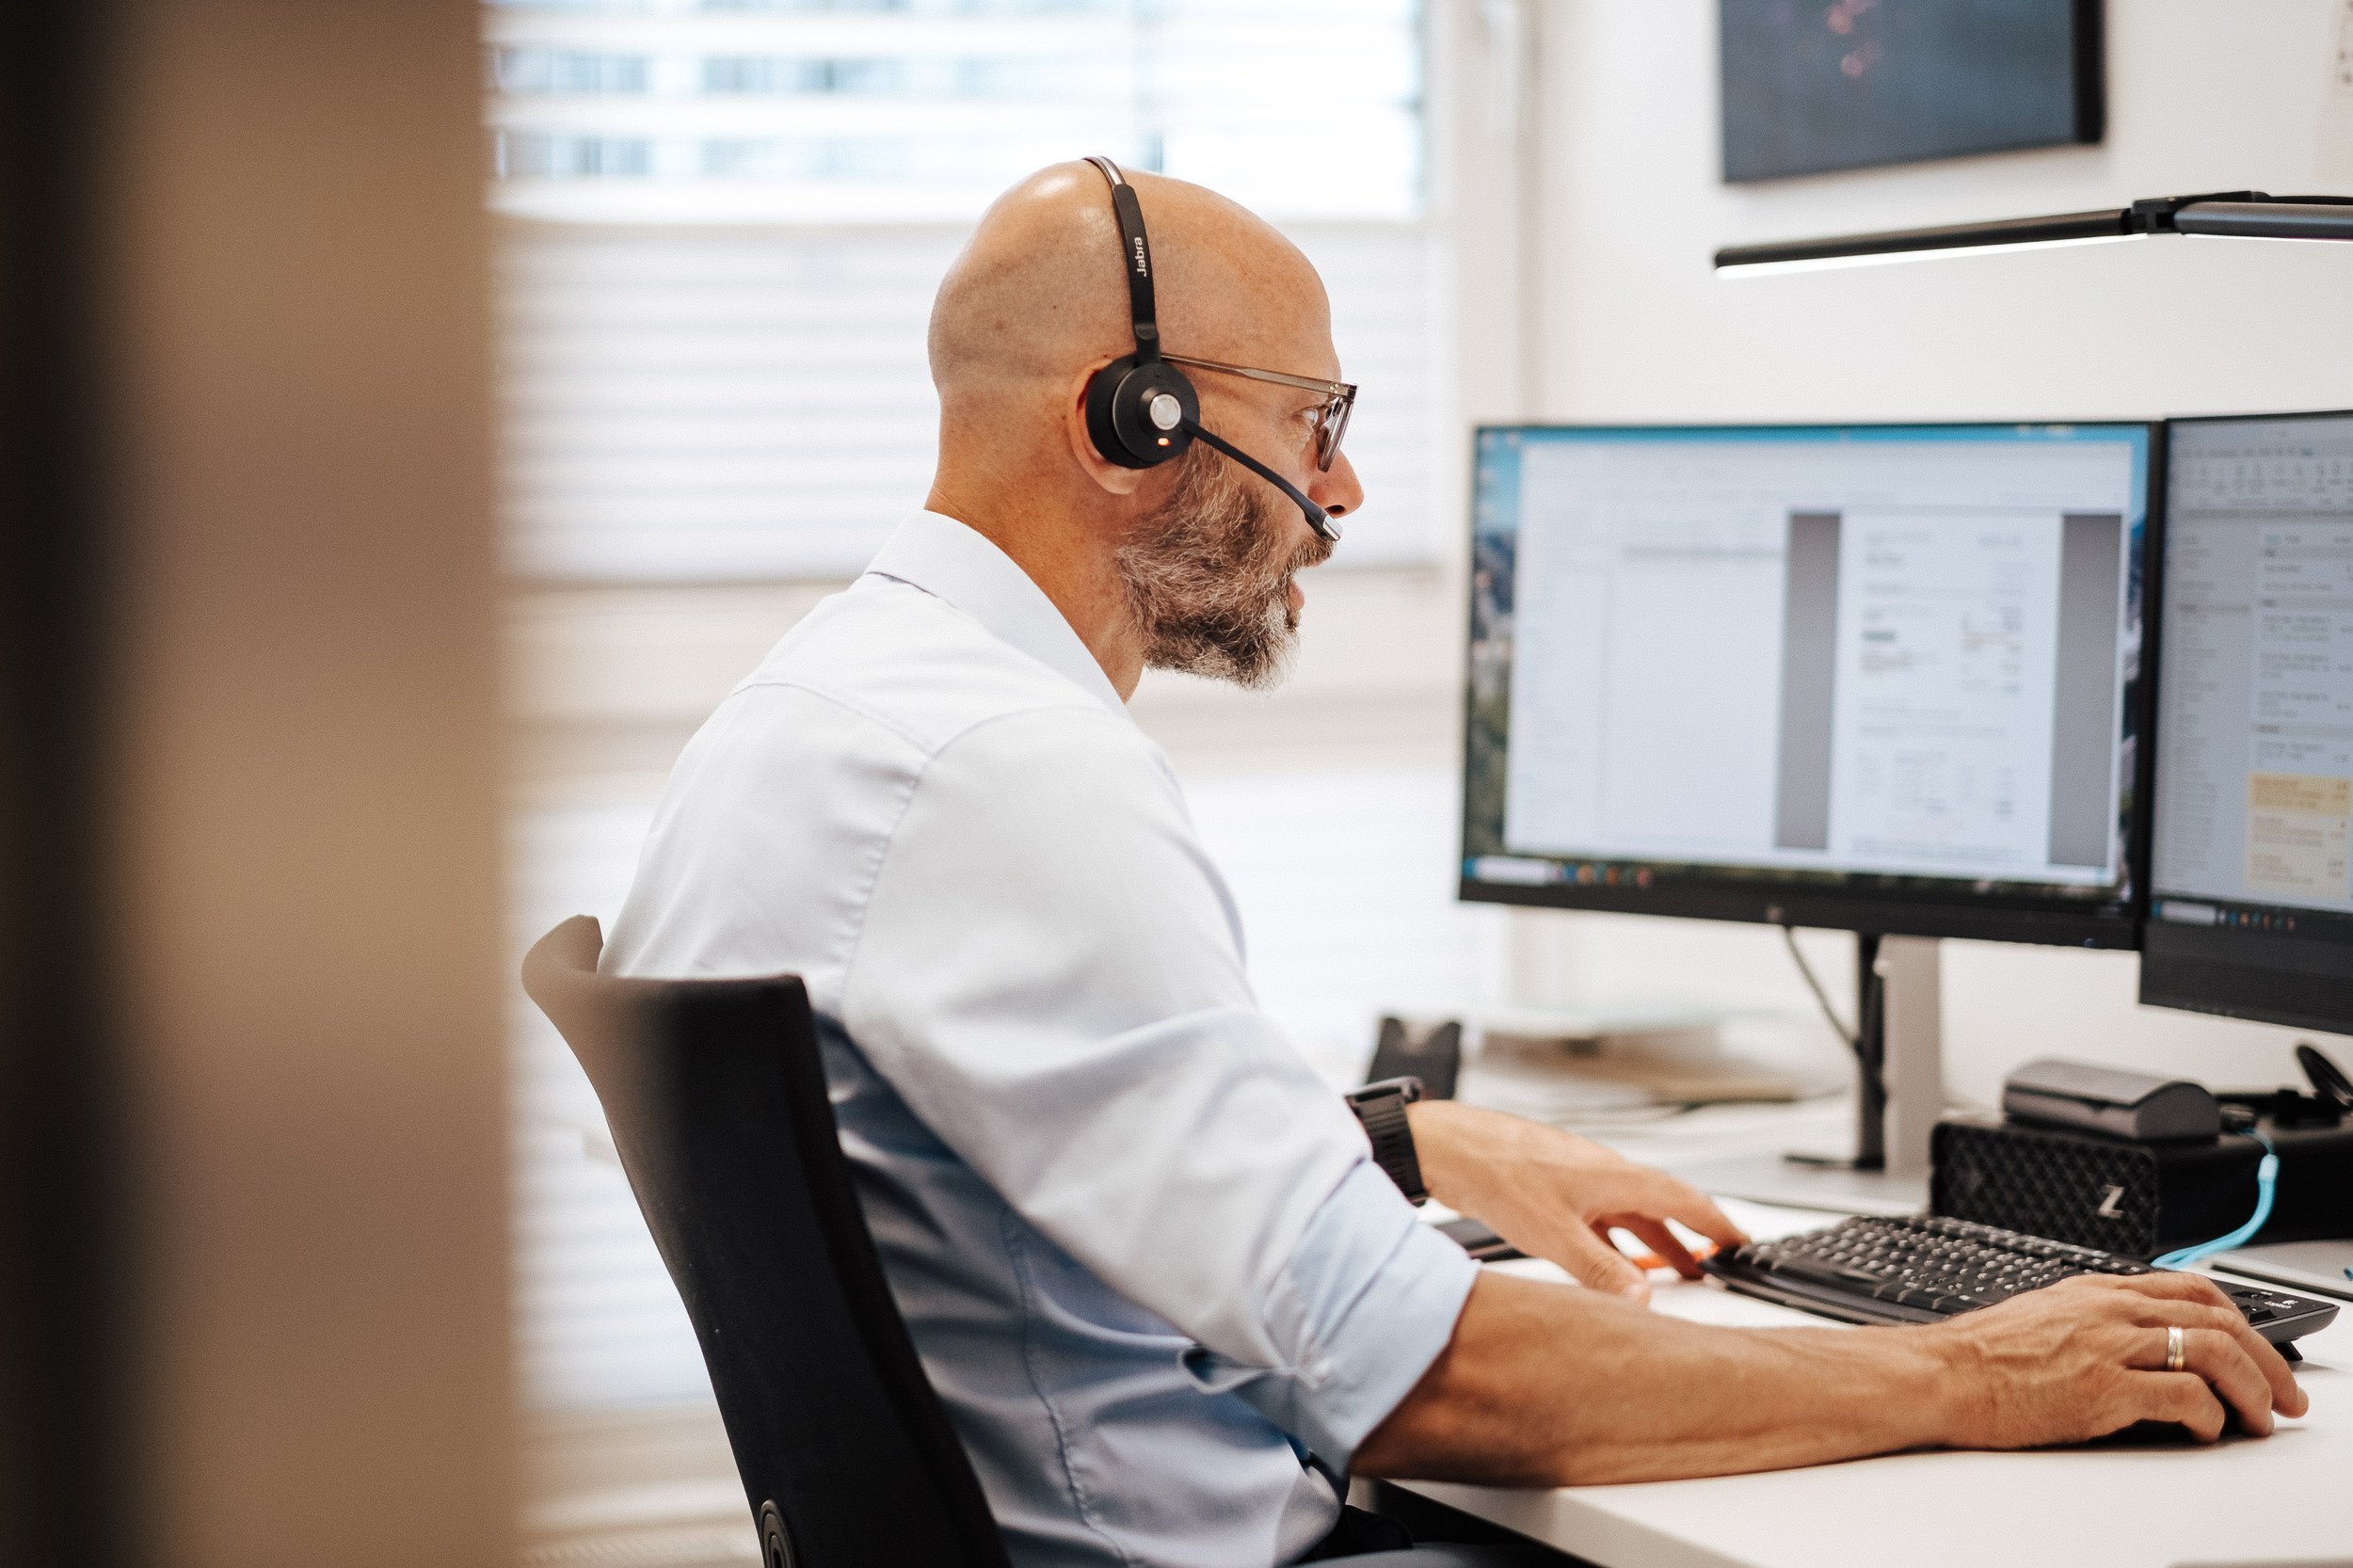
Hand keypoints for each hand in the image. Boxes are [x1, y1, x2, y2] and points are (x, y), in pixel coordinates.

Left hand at [1406, 1100, 1746, 1302]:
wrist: (1446, 1145)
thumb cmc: (1496, 1173)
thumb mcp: (1554, 1235)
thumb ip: (1601, 1272)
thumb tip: (1642, 1301)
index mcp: (1615, 1176)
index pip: (1684, 1200)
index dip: (1717, 1223)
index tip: (1740, 1241)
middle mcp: (1603, 1170)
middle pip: (1661, 1205)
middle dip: (1689, 1237)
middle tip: (1712, 1262)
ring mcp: (1578, 1173)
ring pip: (1628, 1209)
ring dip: (1651, 1239)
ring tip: (1669, 1269)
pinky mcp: (1553, 1180)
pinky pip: (1599, 1210)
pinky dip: (1615, 1235)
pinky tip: (1607, 1255)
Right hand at [1935, 1270, 2307, 1444]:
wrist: (1941, 1374)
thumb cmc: (1980, 1356)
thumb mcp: (2042, 1316)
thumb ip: (2090, 1319)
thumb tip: (2129, 1343)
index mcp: (2096, 1289)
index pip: (2190, 1288)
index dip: (2237, 1317)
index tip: (2254, 1345)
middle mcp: (2110, 1309)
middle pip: (2218, 1318)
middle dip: (2267, 1359)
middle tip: (2284, 1395)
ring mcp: (2110, 1346)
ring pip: (2216, 1351)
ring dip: (2254, 1389)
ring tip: (2260, 1418)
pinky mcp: (2105, 1389)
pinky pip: (2185, 1397)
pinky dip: (2210, 1416)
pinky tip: (2206, 1431)